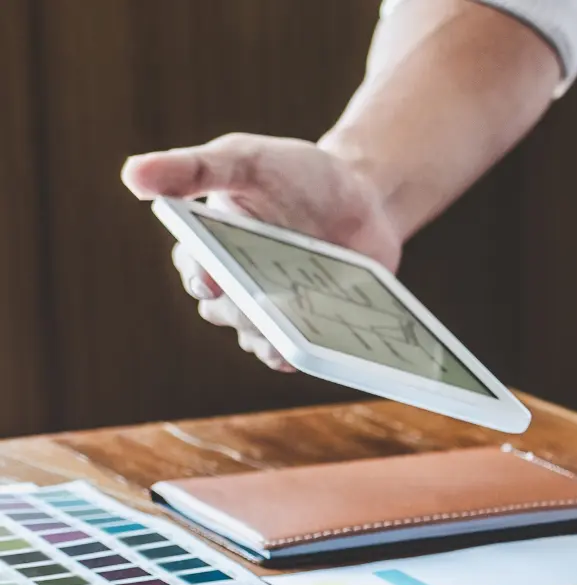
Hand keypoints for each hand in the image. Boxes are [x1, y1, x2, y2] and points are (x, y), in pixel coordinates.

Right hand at [122, 133, 401, 370]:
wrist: (364, 195)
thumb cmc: (295, 172)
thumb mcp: (245, 159)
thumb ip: (194, 167)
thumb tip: (132, 175)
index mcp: (209, 243)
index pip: (193, 267)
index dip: (200, 276)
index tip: (212, 282)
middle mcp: (235, 281)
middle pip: (225, 311)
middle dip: (241, 311)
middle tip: (263, 308)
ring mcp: (273, 307)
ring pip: (257, 338)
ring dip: (269, 341)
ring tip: (286, 340)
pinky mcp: (308, 324)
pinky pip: (297, 352)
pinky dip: (304, 353)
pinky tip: (314, 351)